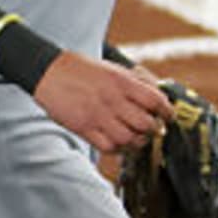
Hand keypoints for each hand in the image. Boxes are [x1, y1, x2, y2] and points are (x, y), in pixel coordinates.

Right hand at [31, 52, 169, 155]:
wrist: (49, 72)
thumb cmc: (81, 69)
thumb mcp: (113, 68)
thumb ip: (135, 81)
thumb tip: (158, 92)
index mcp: (121, 82)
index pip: (155, 100)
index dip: (167, 111)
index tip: (168, 116)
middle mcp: (112, 99)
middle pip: (145, 123)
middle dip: (153, 129)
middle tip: (152, 129)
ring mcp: (97, 115)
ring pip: (128, 139)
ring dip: (136, 142)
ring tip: (136, 138)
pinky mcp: (84, 128)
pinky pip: (108, 147)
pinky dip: (118, 148)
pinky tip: (118, 142)